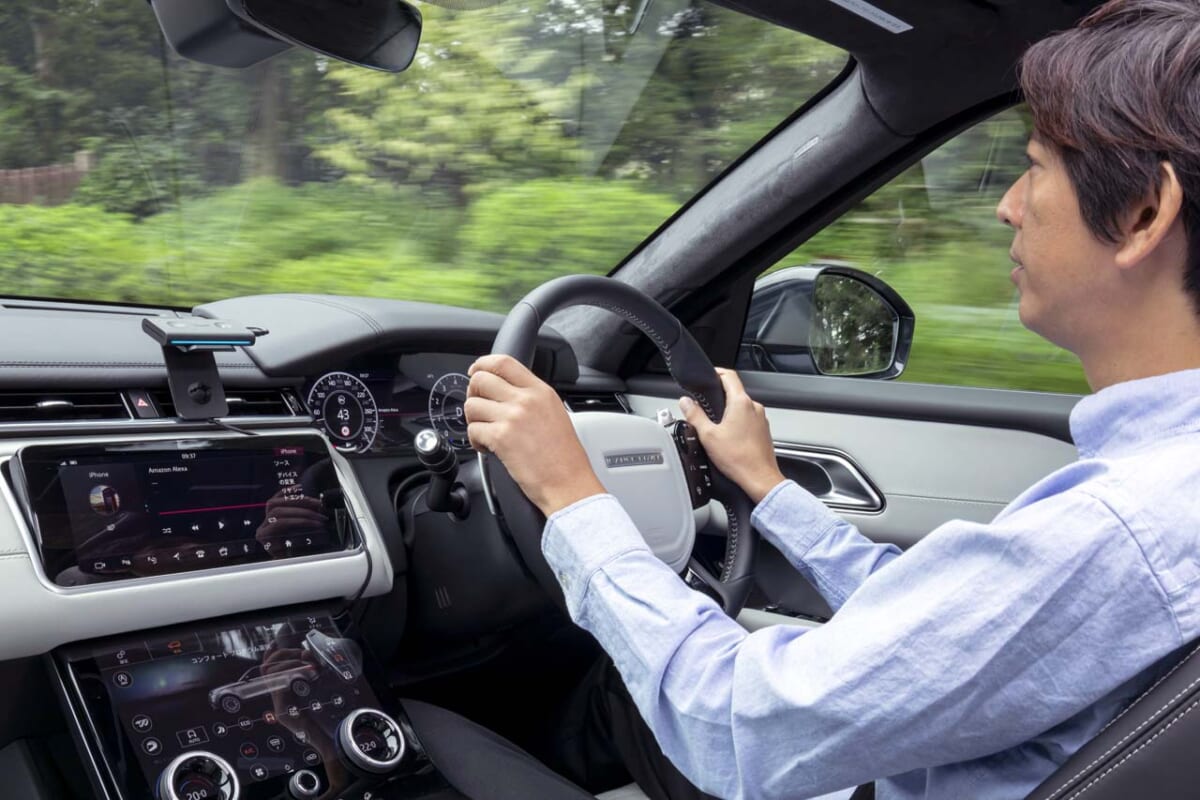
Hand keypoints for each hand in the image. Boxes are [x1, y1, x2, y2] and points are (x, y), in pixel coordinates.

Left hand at [464, 355, 605, 516]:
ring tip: (486, 433)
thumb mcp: (555, 413)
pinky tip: (488, 448)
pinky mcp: (501, 437)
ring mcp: (512, 417)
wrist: (569, 484)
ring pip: (471, 405)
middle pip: (481, 379)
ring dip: (473, 420)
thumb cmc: (565, 458)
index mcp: (541, 391)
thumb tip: (504, 393)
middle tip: (479, 408)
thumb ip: (531, 399)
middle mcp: (526, 399)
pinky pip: (472, 430)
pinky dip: (475, 441)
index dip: (482, 365)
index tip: (475, 372)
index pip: (503, 362)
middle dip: (473, 393)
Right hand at [679, 368, 784, 503]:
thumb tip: (686, 402)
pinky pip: (748, 419)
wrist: (760, 479)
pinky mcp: (763, 431)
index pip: (729, 375)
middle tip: (705, 405)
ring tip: (716, 425)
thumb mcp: (708, 436)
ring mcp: (761, 419)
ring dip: (729, 411)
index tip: (708, 376)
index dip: (716, 372)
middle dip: (719, 396)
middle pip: (735, 391)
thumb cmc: (739, 459)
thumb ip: (695, 415)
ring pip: (742, 407)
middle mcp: (754, 407)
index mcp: (741, 403)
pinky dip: (738, 422)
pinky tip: (729, 437)